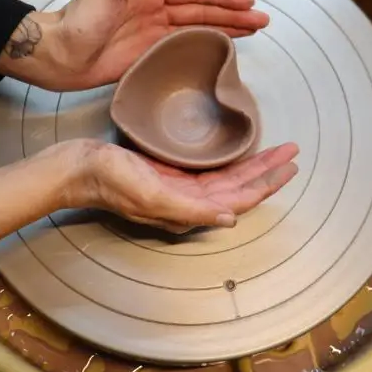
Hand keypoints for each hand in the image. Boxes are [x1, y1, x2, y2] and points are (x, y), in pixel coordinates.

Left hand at [0, 0, 269, 90]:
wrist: (57, 54)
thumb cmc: (77, 19)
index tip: (248, 1)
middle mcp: (156, 10)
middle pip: (204, 10)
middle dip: (234, 13)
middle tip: (263, 20)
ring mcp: (155, 33)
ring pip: (199, 28)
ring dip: (227, 28)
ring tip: (255, 31)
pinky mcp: (150, 56)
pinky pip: (185, 48)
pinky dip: (206, 46)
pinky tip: (224, 47)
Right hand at [54, 140, 299, 232]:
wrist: (77, 168)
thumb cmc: (110, 180)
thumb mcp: (152, 195)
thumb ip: (191, 210)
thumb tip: (230, 219)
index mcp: (188, 210)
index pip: (239, 199)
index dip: (267, 183)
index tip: (290, 165)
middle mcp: (189, 203)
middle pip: (240, 188)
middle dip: (268, 172)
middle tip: (293, 152)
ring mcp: (180, 189)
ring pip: (228, 179)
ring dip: (254, 166)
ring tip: (277, 152)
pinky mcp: (169, 174)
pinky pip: (211, 171)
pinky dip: (231, 163)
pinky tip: (241, 155)